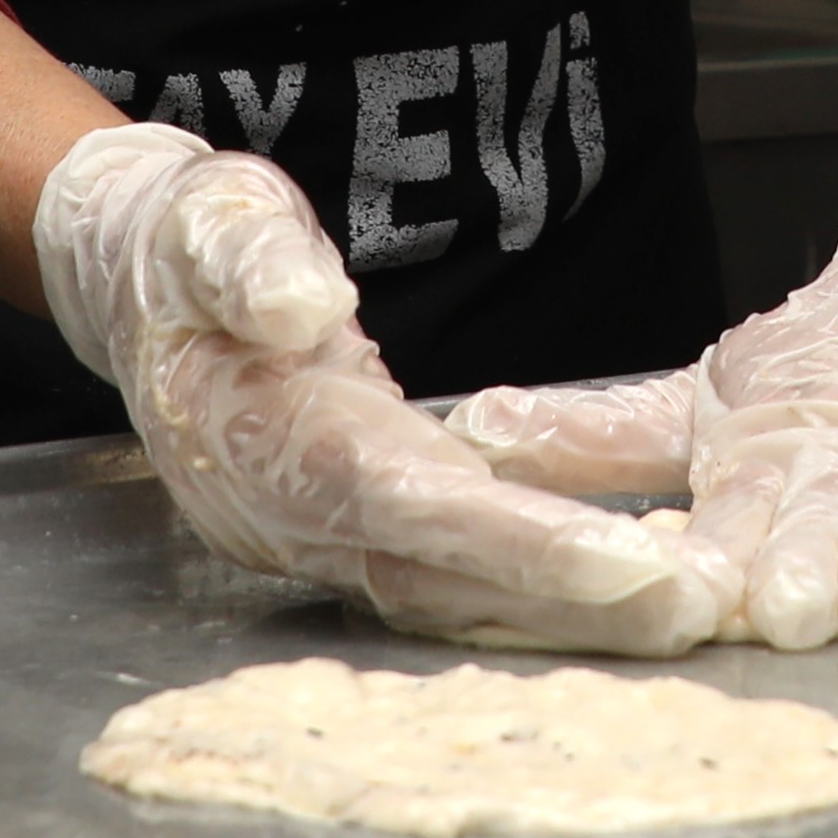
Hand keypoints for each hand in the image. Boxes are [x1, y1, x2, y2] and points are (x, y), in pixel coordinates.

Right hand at [32, 125, 711, 654]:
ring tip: (687, 611)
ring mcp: (315, 540)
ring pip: (454, 599)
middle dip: (573, 605)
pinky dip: (535, 594)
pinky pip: (450, 583)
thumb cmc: (191, 249)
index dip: (518, 539)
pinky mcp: (347, 539)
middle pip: (446, 579)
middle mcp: (290, 517)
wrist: (140, 291)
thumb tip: (302, 306)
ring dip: (568, 615)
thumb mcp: (212, 222)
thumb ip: (252, 261)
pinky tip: (624, 587)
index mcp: (265, 441)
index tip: (626, 561)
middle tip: (698, 610)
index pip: (410, 503)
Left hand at [450, 117, 837, 648]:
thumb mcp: (706, 396)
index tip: (693, 591)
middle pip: (825, 522)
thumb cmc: (831, 357)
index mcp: (766, 453)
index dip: (718, 558)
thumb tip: (471, 432)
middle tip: (784, 605)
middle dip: (803, 565)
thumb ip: (599, 437)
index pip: (735, 518)